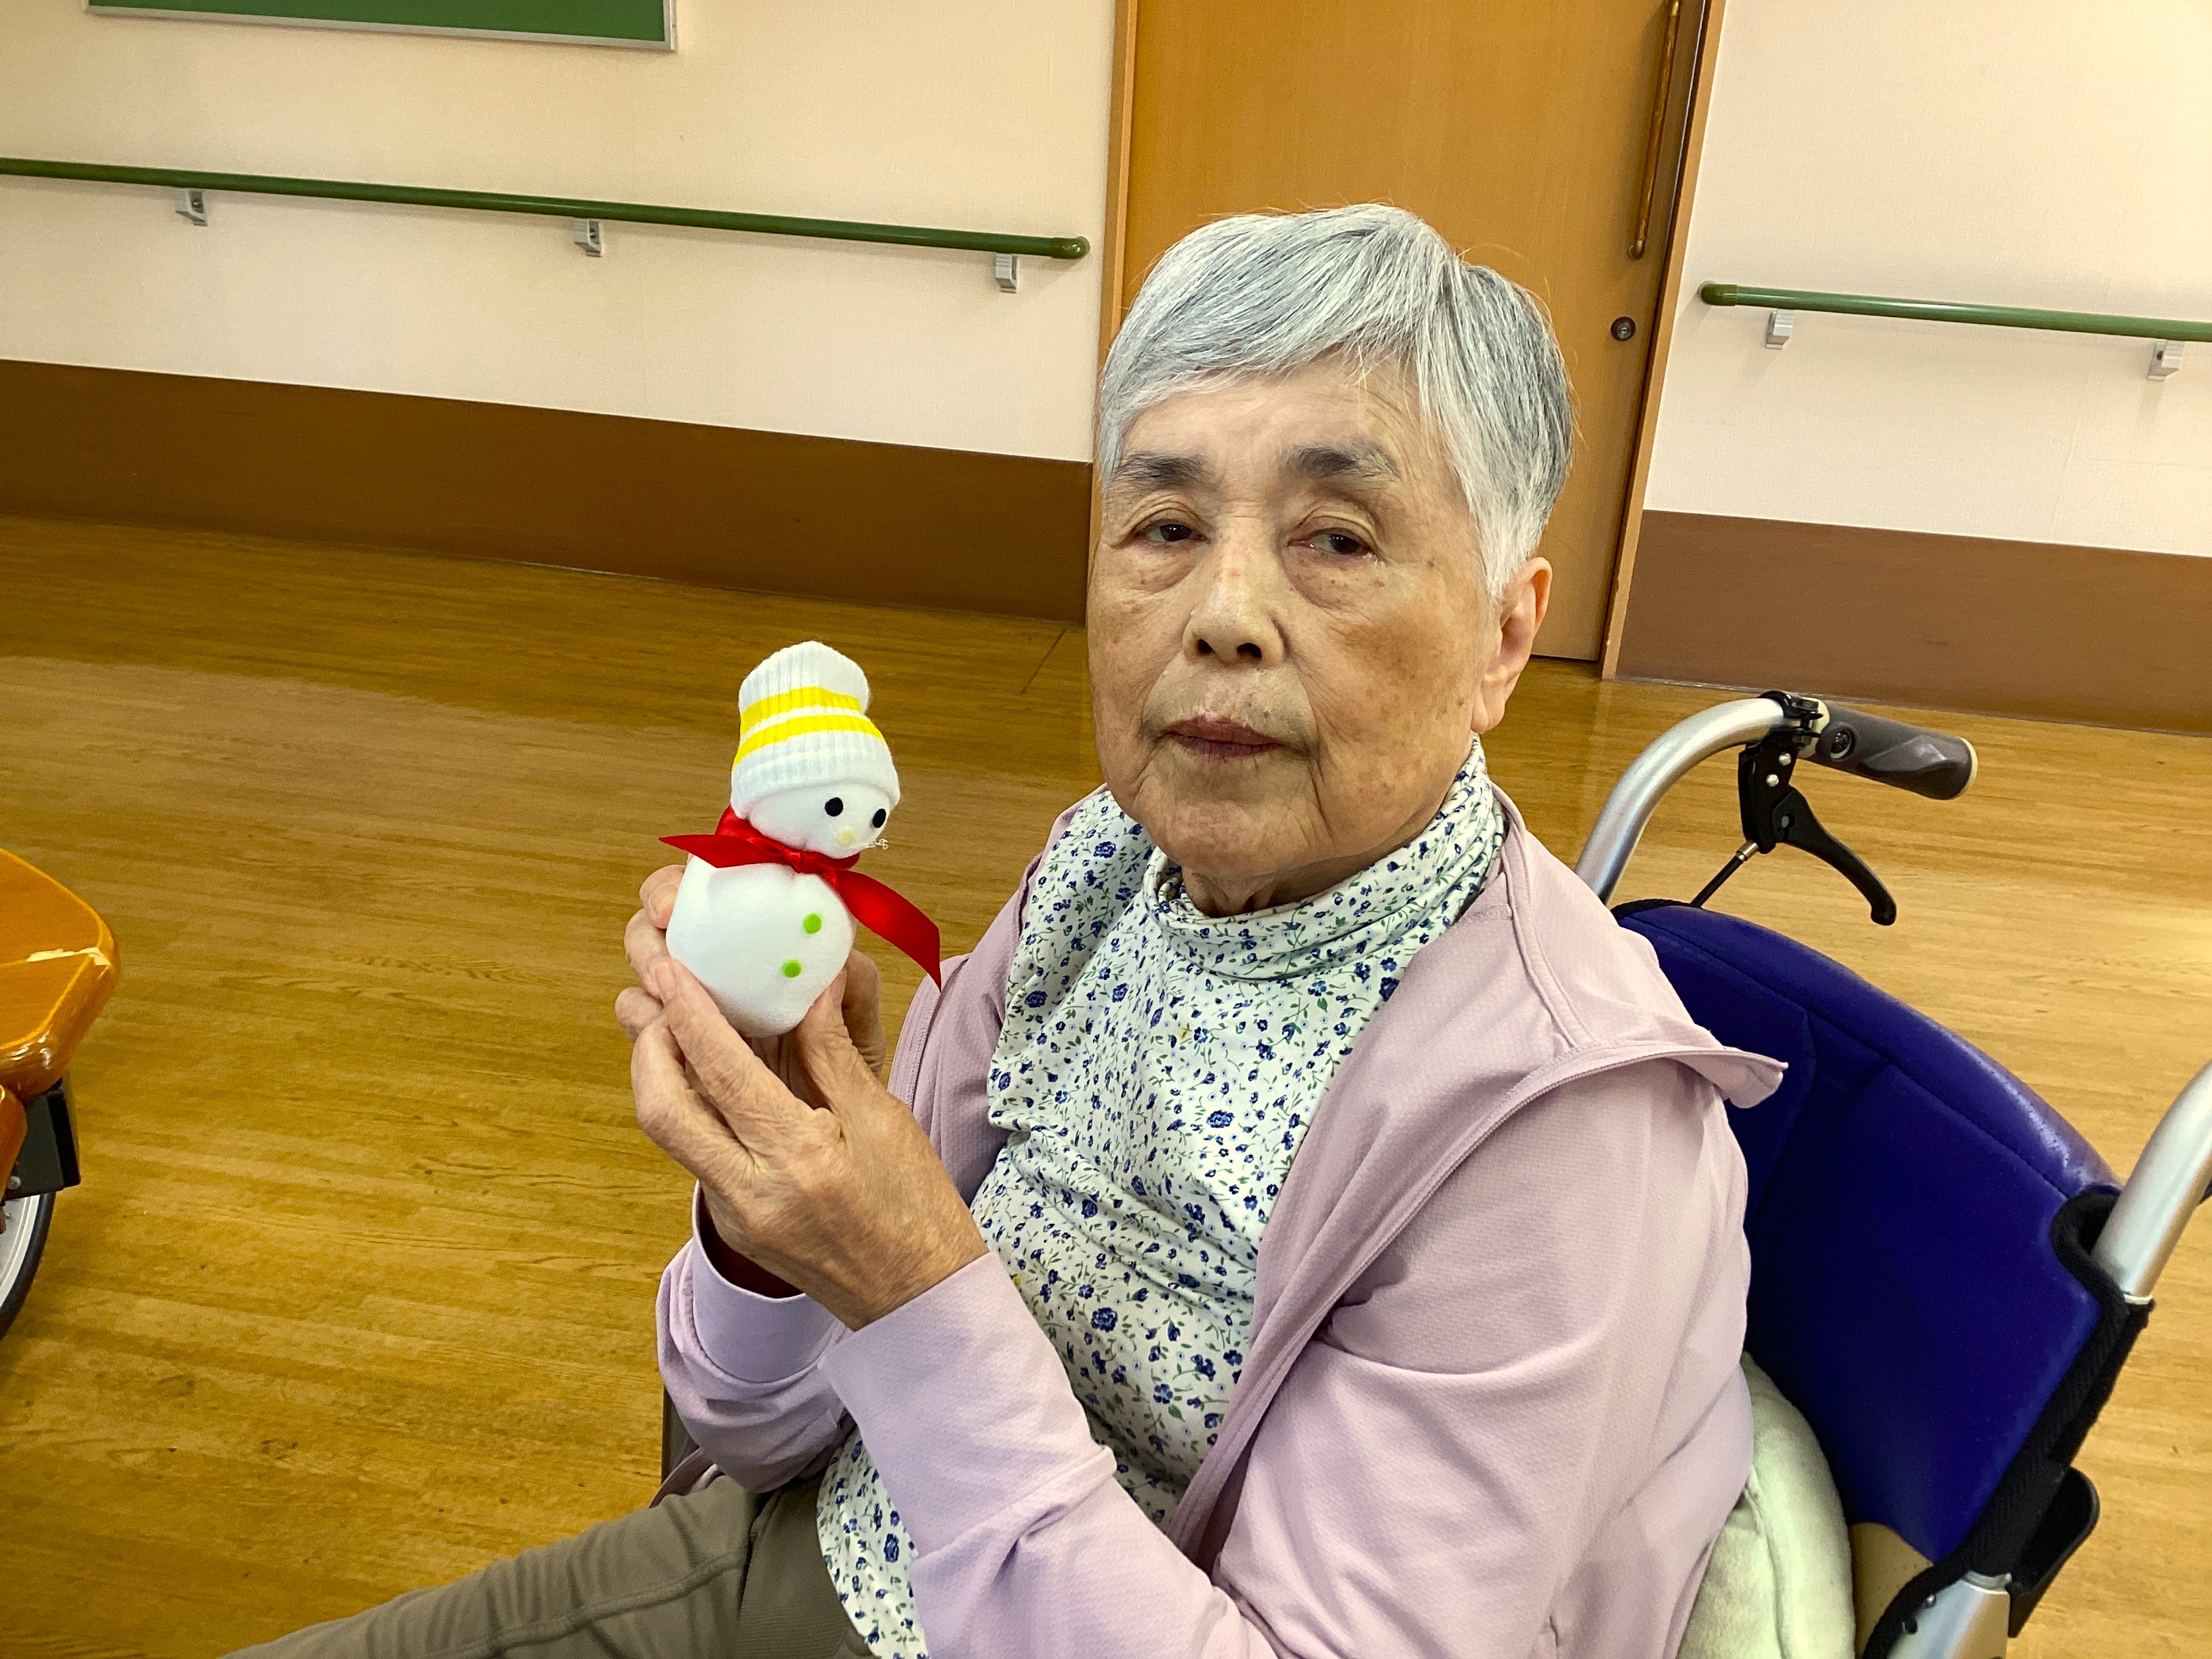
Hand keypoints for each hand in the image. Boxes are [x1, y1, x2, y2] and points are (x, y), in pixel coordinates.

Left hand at [617, 865, 982, 1325]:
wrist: (917, 1300)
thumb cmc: (917, 1208)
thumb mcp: (885, 1119)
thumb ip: (835, 1051)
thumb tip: (812, 983)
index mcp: (800, 1159)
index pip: (725, 1075)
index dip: (691, 1014)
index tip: (672, 967)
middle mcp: (752, 1193)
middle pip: (663, 1110)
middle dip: (648, 1045)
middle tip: (656, 996)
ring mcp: (735, 1216)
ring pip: (668, 1133)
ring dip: (658, 1074)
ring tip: (671, 1026)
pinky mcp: (733, 1226)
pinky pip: (693, 1154)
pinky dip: (688, 1105)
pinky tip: (706, 1076)